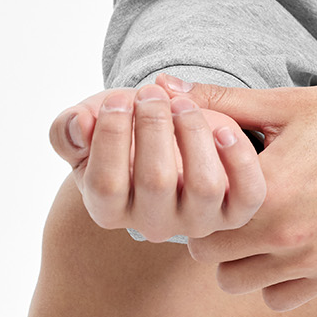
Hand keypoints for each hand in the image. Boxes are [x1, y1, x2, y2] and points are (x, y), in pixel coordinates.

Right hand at [49, 82, 266, 242]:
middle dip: (152, 126)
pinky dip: (239, 160)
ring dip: (194, 133)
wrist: (170, 134)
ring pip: (204, 187)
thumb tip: (79, 123)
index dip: (111, 137)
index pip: (106, 186)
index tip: (119, 96)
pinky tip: (225, 126)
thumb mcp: (90, 124)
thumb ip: (68, 128)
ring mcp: (197, 219)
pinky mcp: (235, 209)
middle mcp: (154, 223)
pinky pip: (247, 194)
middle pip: (155, 182)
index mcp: (110, 210)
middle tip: (151, 93)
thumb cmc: (125, 128)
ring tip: (183, 102)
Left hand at [154, 74, 316, 310]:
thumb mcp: (292, 103)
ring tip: (256, 219)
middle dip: (211, 225)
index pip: (195, 213)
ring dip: (238, 255)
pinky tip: (284, 241)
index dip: (194, 194)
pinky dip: (272, 277)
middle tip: (228, 197)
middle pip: (209, 254)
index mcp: (269, 189)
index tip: (206, 177)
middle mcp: (284, 235)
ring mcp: (309, 262)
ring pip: (237, 281)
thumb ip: (227, 102)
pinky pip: (277, 298)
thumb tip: (171, 88)